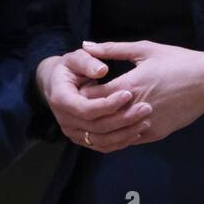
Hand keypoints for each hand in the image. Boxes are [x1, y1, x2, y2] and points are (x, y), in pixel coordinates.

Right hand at [35, 47, 152, 153]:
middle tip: (146, 107)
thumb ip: (87, 61)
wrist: (58, 83)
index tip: (128, 93)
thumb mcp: (75, 58)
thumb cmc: (69, 67)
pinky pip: (103, 146)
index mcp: (61, 99)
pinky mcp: (83, 139)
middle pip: (97, 127)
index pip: (86, 109)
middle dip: (123, 119)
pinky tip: (137, 131)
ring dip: (125, 133)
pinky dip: (121, 141)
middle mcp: (65, 120)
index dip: (108, 104)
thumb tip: (102, 70)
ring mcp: (73, 132)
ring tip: (145, 120)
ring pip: (102, 140)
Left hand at [79, 41, 203, 147]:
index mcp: (130, 85)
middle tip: (78, 104)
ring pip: (112, 134)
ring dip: (100, 126)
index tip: (76, 88)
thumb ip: (111, 49)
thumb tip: (85, 44)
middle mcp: (136, 108)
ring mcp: (146, 124)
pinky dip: (117, 134)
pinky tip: (111, 125)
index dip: (81, 94)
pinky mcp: (156, 134)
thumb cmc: (178, 61)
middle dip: (87, 112)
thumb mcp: (144, 49)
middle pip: (99, 118)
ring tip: (92, 115)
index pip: (92, 97)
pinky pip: (128, 140)